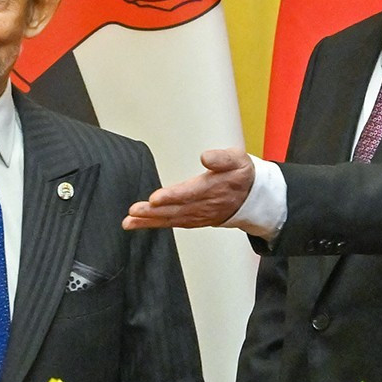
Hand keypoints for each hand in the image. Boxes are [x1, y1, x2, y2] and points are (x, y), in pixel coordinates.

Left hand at [123, 148, 254, 229]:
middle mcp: (204, 205)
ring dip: (150, 221)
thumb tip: (206, 156)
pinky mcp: (195, 220)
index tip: (155, 198)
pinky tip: (141, 223)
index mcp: (213, 188)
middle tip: (134, 211)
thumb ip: (222, 158)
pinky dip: (156, 225)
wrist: (252, 197)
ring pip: (172, 219)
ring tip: (129, 221)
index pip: (190, 193)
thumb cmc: (242, 175)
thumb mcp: (238, 160)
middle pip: (176, 210)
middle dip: (154, 212)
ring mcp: (199, 215)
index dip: (172, 196)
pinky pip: (173, 224)